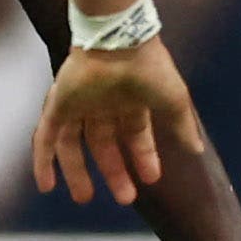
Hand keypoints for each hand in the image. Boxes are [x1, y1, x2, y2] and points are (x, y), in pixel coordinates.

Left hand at [32, 39, 207, 205]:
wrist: (119, 41)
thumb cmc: (149, 69)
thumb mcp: (173, 101)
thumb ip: (182, 126)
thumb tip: (197, 151)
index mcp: (130, 100)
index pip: (135, 135)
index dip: (143, 157)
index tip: (152, 179)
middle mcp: (103, 103)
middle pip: (103, 144)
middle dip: (114, 171)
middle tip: (126, 198)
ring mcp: (79, 103)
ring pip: (73, 144)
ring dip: (77, 172)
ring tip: (85, 198)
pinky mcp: (58, 103)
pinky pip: (45, 136)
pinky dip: (43, 161)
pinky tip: (46, 185)